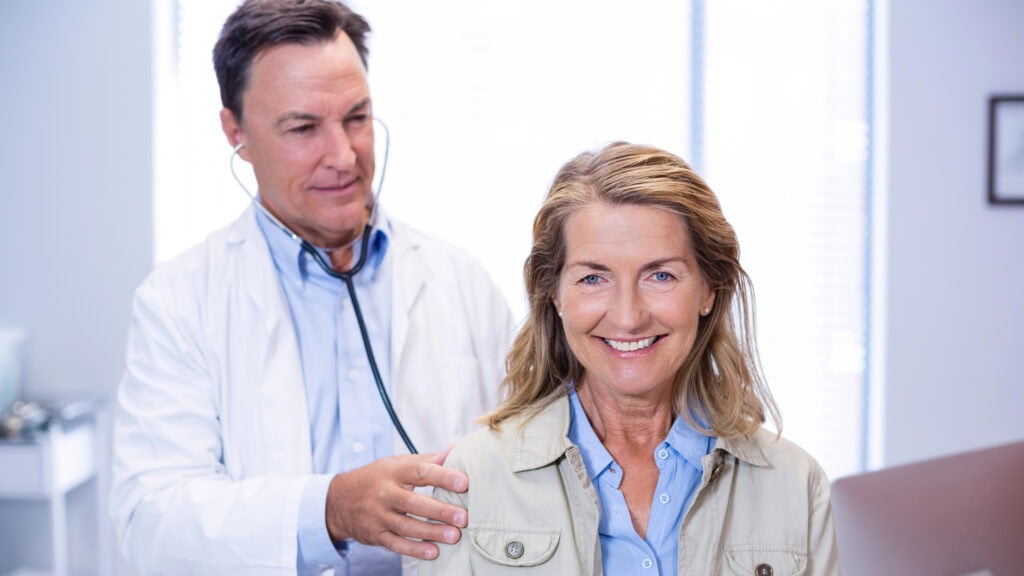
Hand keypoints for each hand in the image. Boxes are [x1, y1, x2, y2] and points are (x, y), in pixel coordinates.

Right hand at [325, 447, 468, 559]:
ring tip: (454, 536)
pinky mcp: (374, 535)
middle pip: (413, 503)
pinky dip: (414, 549)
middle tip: (463, 517)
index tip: (464, 483)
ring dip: (431, 532)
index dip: (442, 476)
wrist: (338, 500)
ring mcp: (377, 516)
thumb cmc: (376, 478)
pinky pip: (396, 544)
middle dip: (440, 511)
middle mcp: (384, 493)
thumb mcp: (397, 464)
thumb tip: (456, 449)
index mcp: (392, 471)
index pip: (420, 472)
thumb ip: (427, 460)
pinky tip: (433, 552)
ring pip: (406, 526)